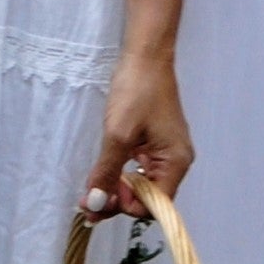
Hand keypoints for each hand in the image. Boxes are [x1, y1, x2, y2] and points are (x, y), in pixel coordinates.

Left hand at [81, 50, 191, 220]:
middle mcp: (175, 162)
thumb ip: (107, 171)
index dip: (127, 206)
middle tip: (87, 203)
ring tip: (91, 193)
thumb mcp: (118, 134)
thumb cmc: (137, 90)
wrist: (144, 57)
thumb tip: (96, 203)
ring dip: (117, 189)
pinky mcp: (153, 143)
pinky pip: (138, 168)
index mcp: (175, 162)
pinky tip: (104, 175)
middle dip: (118, 201)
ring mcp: (165, 152)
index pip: (155, 204)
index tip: (99, 200)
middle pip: (148, 196)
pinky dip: (121, 175)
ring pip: (141, 184)